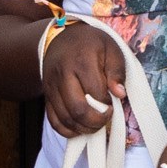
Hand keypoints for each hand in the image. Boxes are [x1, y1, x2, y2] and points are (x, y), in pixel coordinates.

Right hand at [40, 18, 126, 138]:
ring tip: (95, 123)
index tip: (113, 102)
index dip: (107, 103)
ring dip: (83, 128)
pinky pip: (53, 121)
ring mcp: (51, 87)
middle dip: (96, 121)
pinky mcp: (46, 96)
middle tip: (106, 117)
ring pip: (65, 119)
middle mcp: (63, 75)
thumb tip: (120, 94)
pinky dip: (67, 130)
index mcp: (81, 61)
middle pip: (78, 109)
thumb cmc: (91, 44)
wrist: (61, 37)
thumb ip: (117, 71)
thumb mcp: (111, 49)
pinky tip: (80, 128)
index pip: (96, 92)